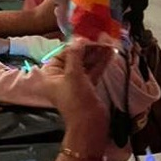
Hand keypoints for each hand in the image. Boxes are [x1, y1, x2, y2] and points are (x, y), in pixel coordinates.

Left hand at [43, 43, 111, 160]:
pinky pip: (93, 70)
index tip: (88, 36)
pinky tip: (110, 53)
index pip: (62, 53)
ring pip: (85, 63)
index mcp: (50, 74)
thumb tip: (78, 39)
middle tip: (102, 38)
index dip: (75, 44)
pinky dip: (100, 62)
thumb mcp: (73, 74)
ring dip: (96, 53)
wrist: (89, 125)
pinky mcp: (87, 86)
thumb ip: (75, 54)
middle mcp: (61, 77)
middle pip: (75, 57)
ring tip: (108, 43)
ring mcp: (75, 82)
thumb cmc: (76, 100)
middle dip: (88, 48)